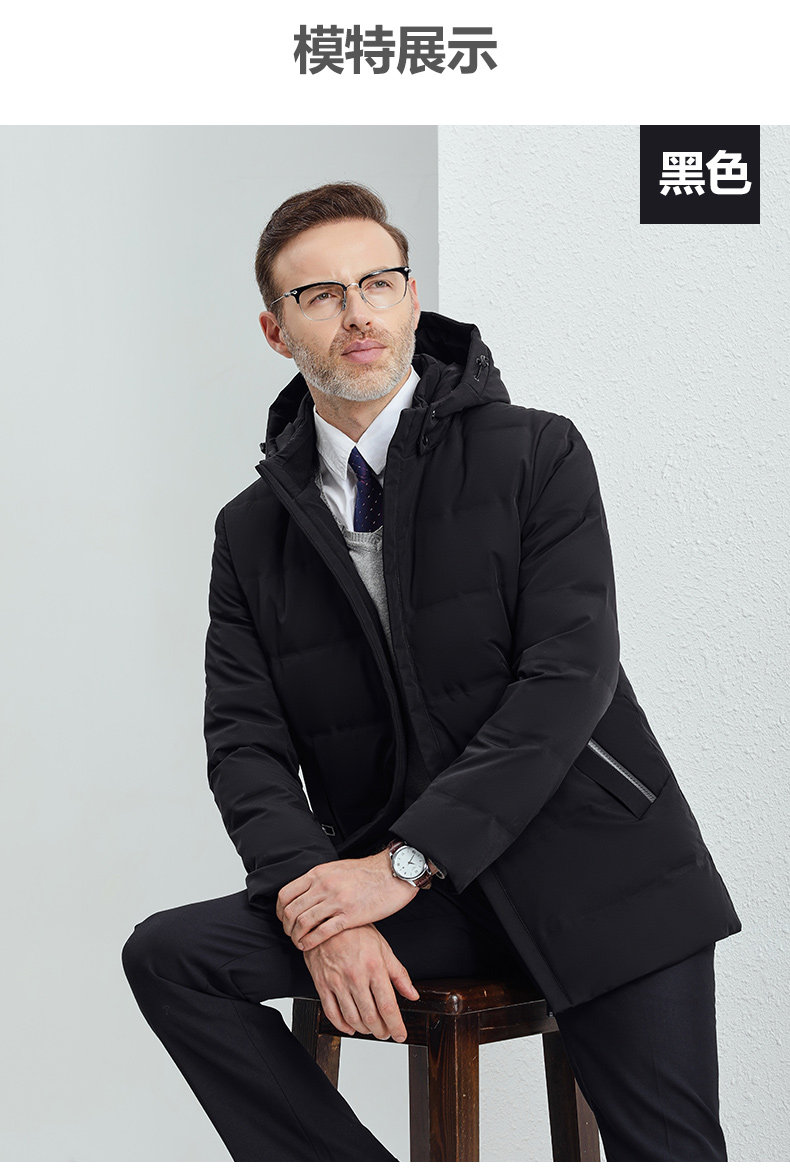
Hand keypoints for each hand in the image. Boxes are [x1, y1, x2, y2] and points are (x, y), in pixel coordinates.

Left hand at [277, 849, 417, 950]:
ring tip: (299, 942)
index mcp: (319, 873)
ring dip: (296, 936)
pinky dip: (310, 942)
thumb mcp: (337, 868)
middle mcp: (323, 886)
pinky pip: (321, 932)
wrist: (393, 873)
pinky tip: (308, 945)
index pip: (286, 894)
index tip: (284, 919)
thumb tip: (306, 891)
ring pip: (303, 923)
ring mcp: (336, 901)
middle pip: (291, 911)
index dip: (280, 911)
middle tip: (291, 934)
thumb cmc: (368, 872)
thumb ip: (320, 879)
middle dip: (287, 927)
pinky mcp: (349, 915)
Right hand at [302, 923, 419, 1041]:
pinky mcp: (322, 984)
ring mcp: (337, 982)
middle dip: (382, 1030)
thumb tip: (412, 994)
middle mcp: (356, 977)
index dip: (396, 1025)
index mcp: (374, 967)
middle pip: (371, 1016)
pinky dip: (342, 1025)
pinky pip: (331, 1013)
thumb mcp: (383, 948)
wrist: (326, 920)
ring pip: (352, 1018)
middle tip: (386, 1033)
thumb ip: (399, 974)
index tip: (400, 1035)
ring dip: (364, 1029)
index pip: (388, 1006)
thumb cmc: (356, 931)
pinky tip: (350, 1027)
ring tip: (371, 1029)